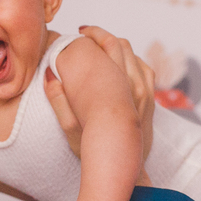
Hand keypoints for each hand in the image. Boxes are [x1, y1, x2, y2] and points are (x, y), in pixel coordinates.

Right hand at [44, 26, 154, 167]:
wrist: (125, 166)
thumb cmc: (96, 149)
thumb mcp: (70, 128)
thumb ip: (58, 101)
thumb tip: (50, 76)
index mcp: (111, 86)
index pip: (103, 46)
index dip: (90, 36)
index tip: (77, 35)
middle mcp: (131, 83)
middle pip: (119, 44)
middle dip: (102, 35)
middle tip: (87, 34)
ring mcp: (144, 90)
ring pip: (133, 54)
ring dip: (117, 44)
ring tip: (103, 45)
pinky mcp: (151, 98)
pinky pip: (145, 68)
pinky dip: (133, 59)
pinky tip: (123, 63)